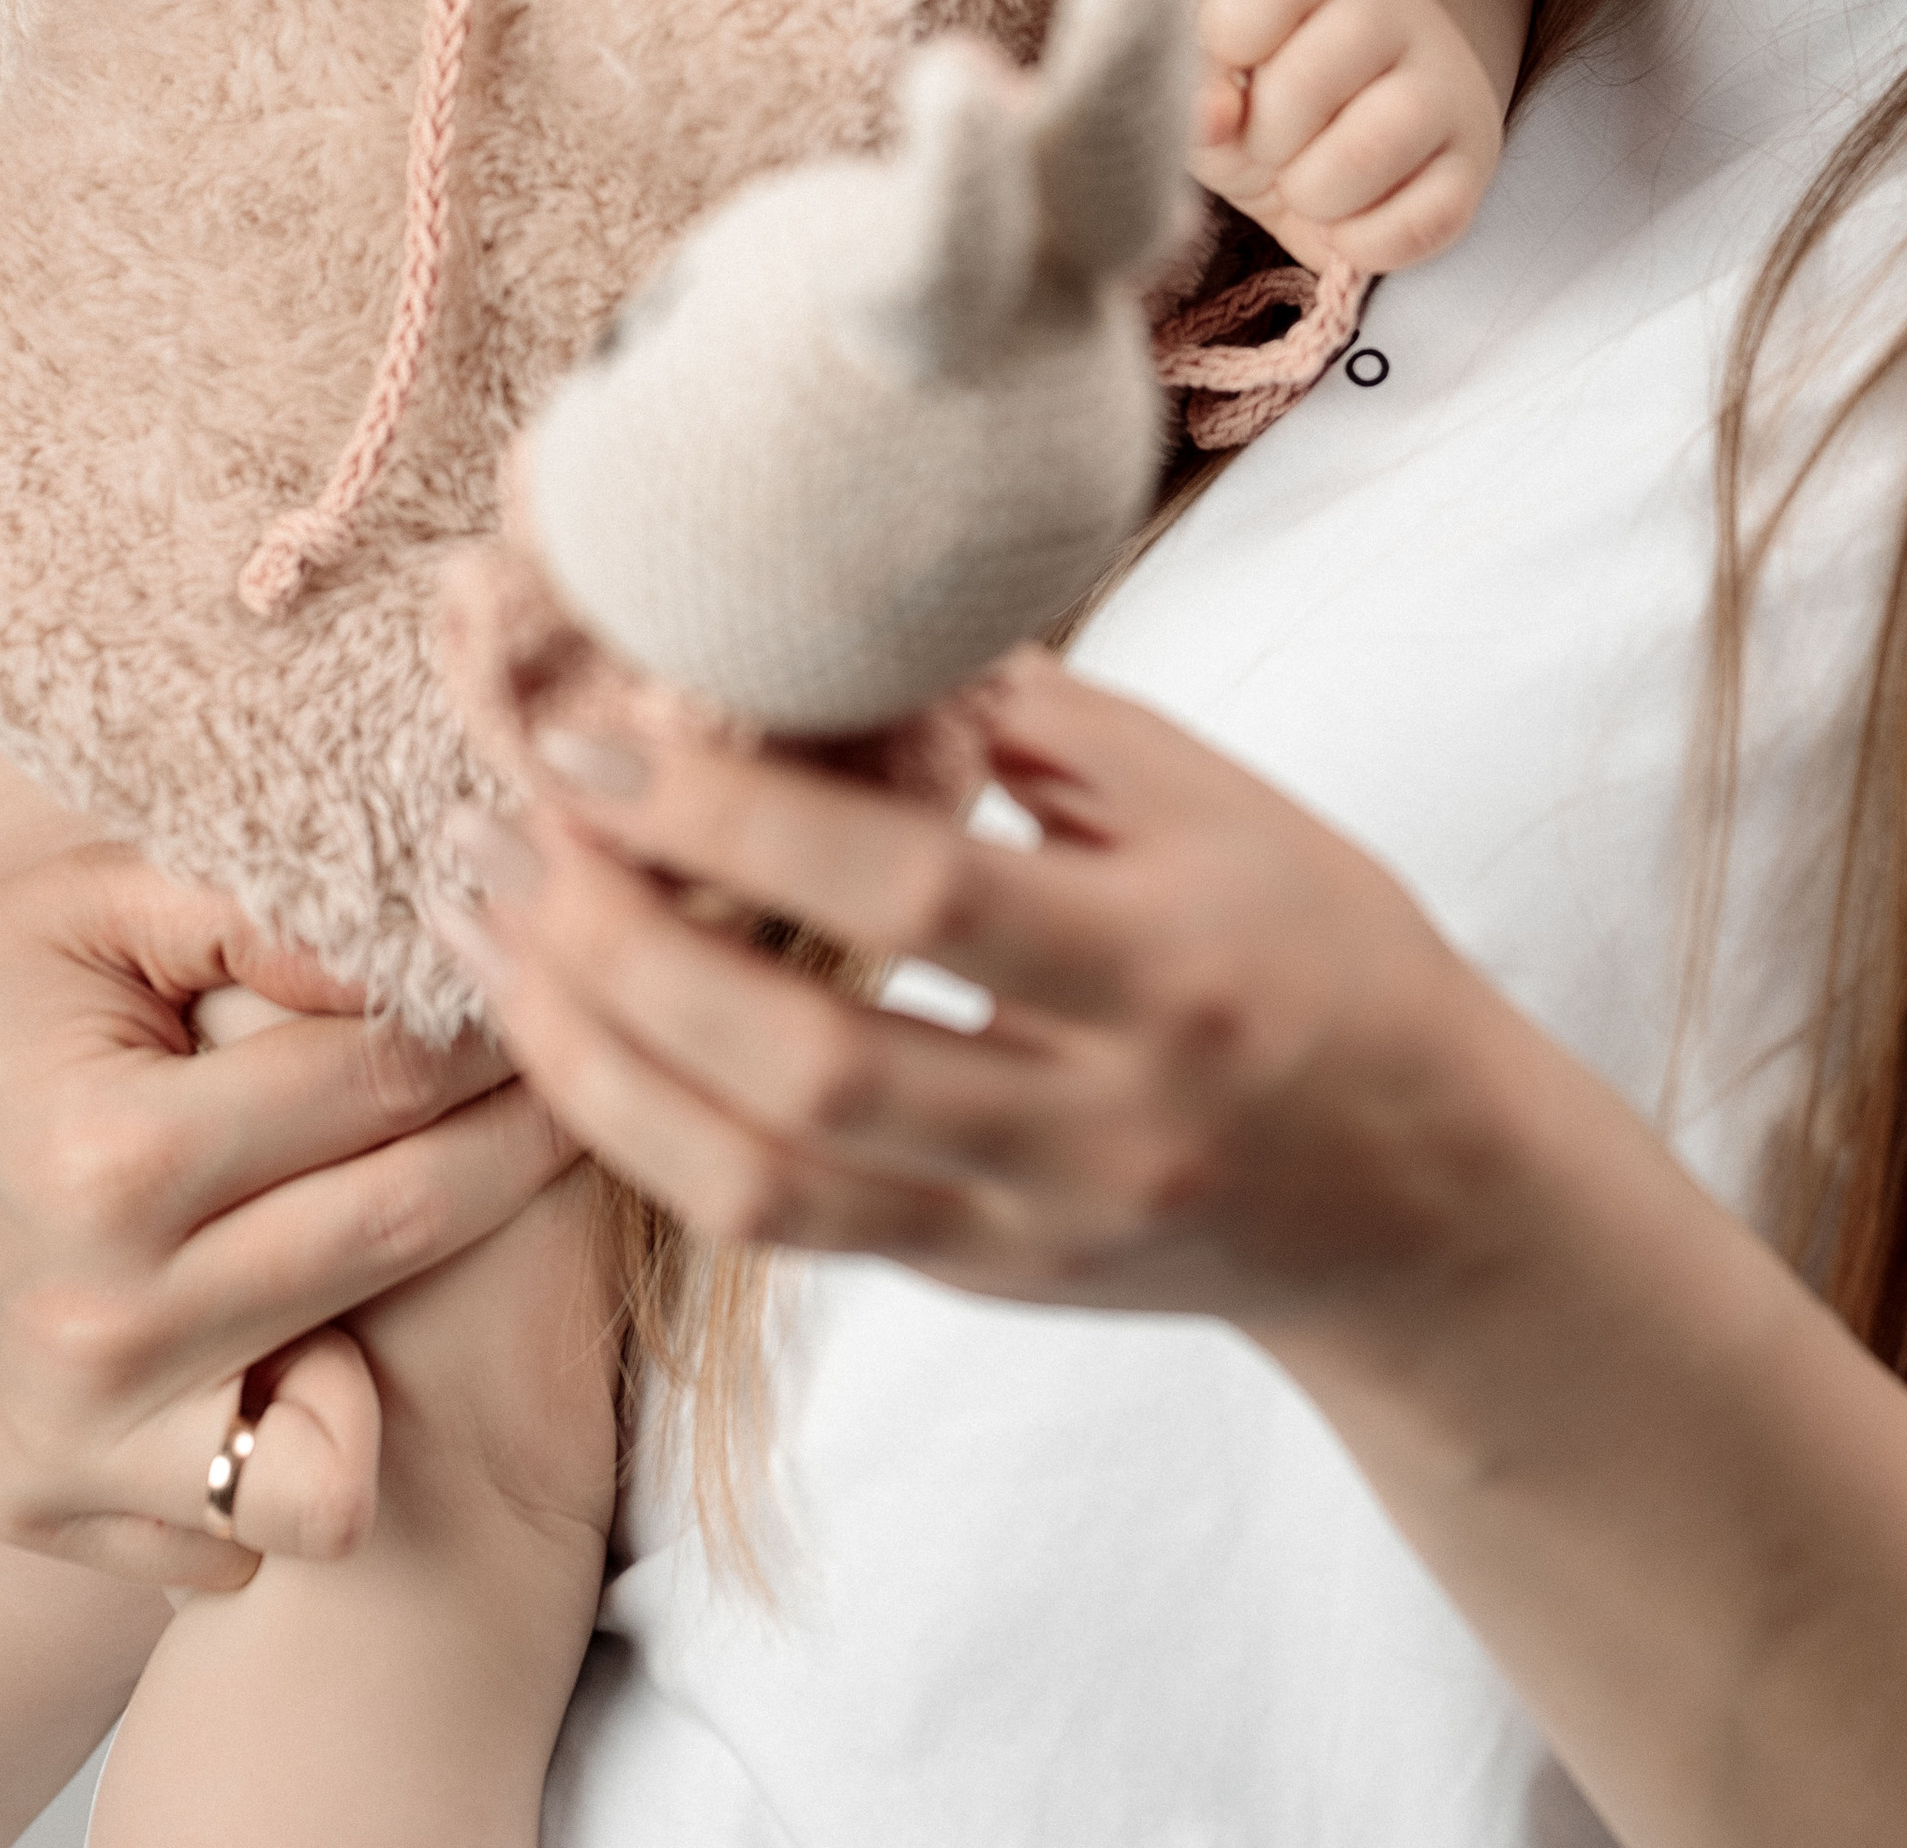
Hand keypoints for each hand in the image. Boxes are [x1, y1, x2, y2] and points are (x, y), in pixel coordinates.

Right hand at [0, 845, 575, 1590]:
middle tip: (582, 1091)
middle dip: (518, 1151)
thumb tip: (407, 952)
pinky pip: (243, 1539)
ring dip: (406, 1358)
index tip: (556, 1000)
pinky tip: (306, 1345)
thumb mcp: (101, 901)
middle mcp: (90, 1324)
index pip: (376, 1091)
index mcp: (104, 1157)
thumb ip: (254, 914)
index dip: (490, 1034)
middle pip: (392, 1240)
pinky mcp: (49, 1513)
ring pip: (337, 1464)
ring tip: (429, 1250)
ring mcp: (68, 1443)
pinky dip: (289, 1455)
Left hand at [428, 647, 1512, 1337]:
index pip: (921, 892)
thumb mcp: (1205, 792)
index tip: (593, 729)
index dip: (738, 812)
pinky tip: (569, 1029)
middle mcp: (1099, 1118)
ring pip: (764, 1180)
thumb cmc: (1314, 938)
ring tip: (485, 928)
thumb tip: (820, 622)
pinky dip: (652, 1130)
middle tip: (501, 825)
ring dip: (596, 1055)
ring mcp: (1031, 1224)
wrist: (1420, 1190)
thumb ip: (1018, 716)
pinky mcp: (978, 1284)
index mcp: (1171, 962)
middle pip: (810, 1064)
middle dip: (622, 945)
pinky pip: (780, 1227)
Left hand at [1190, 0, 1502, 274]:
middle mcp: (1395, 7)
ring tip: (1304, 185)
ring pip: (1369, 149)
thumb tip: (1210, 118)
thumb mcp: (1215, 70)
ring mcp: (1446, 82)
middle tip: (1267, 145)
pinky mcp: (1475, 162)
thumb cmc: (1268, 83)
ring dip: (1311, 193)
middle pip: (1307, 81)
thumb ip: (1191, 81)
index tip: (1229, 67)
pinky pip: (1421, 222)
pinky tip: (1344, 222)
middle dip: (1262, 139)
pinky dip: (1362, 243)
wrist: (1364, 101)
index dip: (1227, 39)